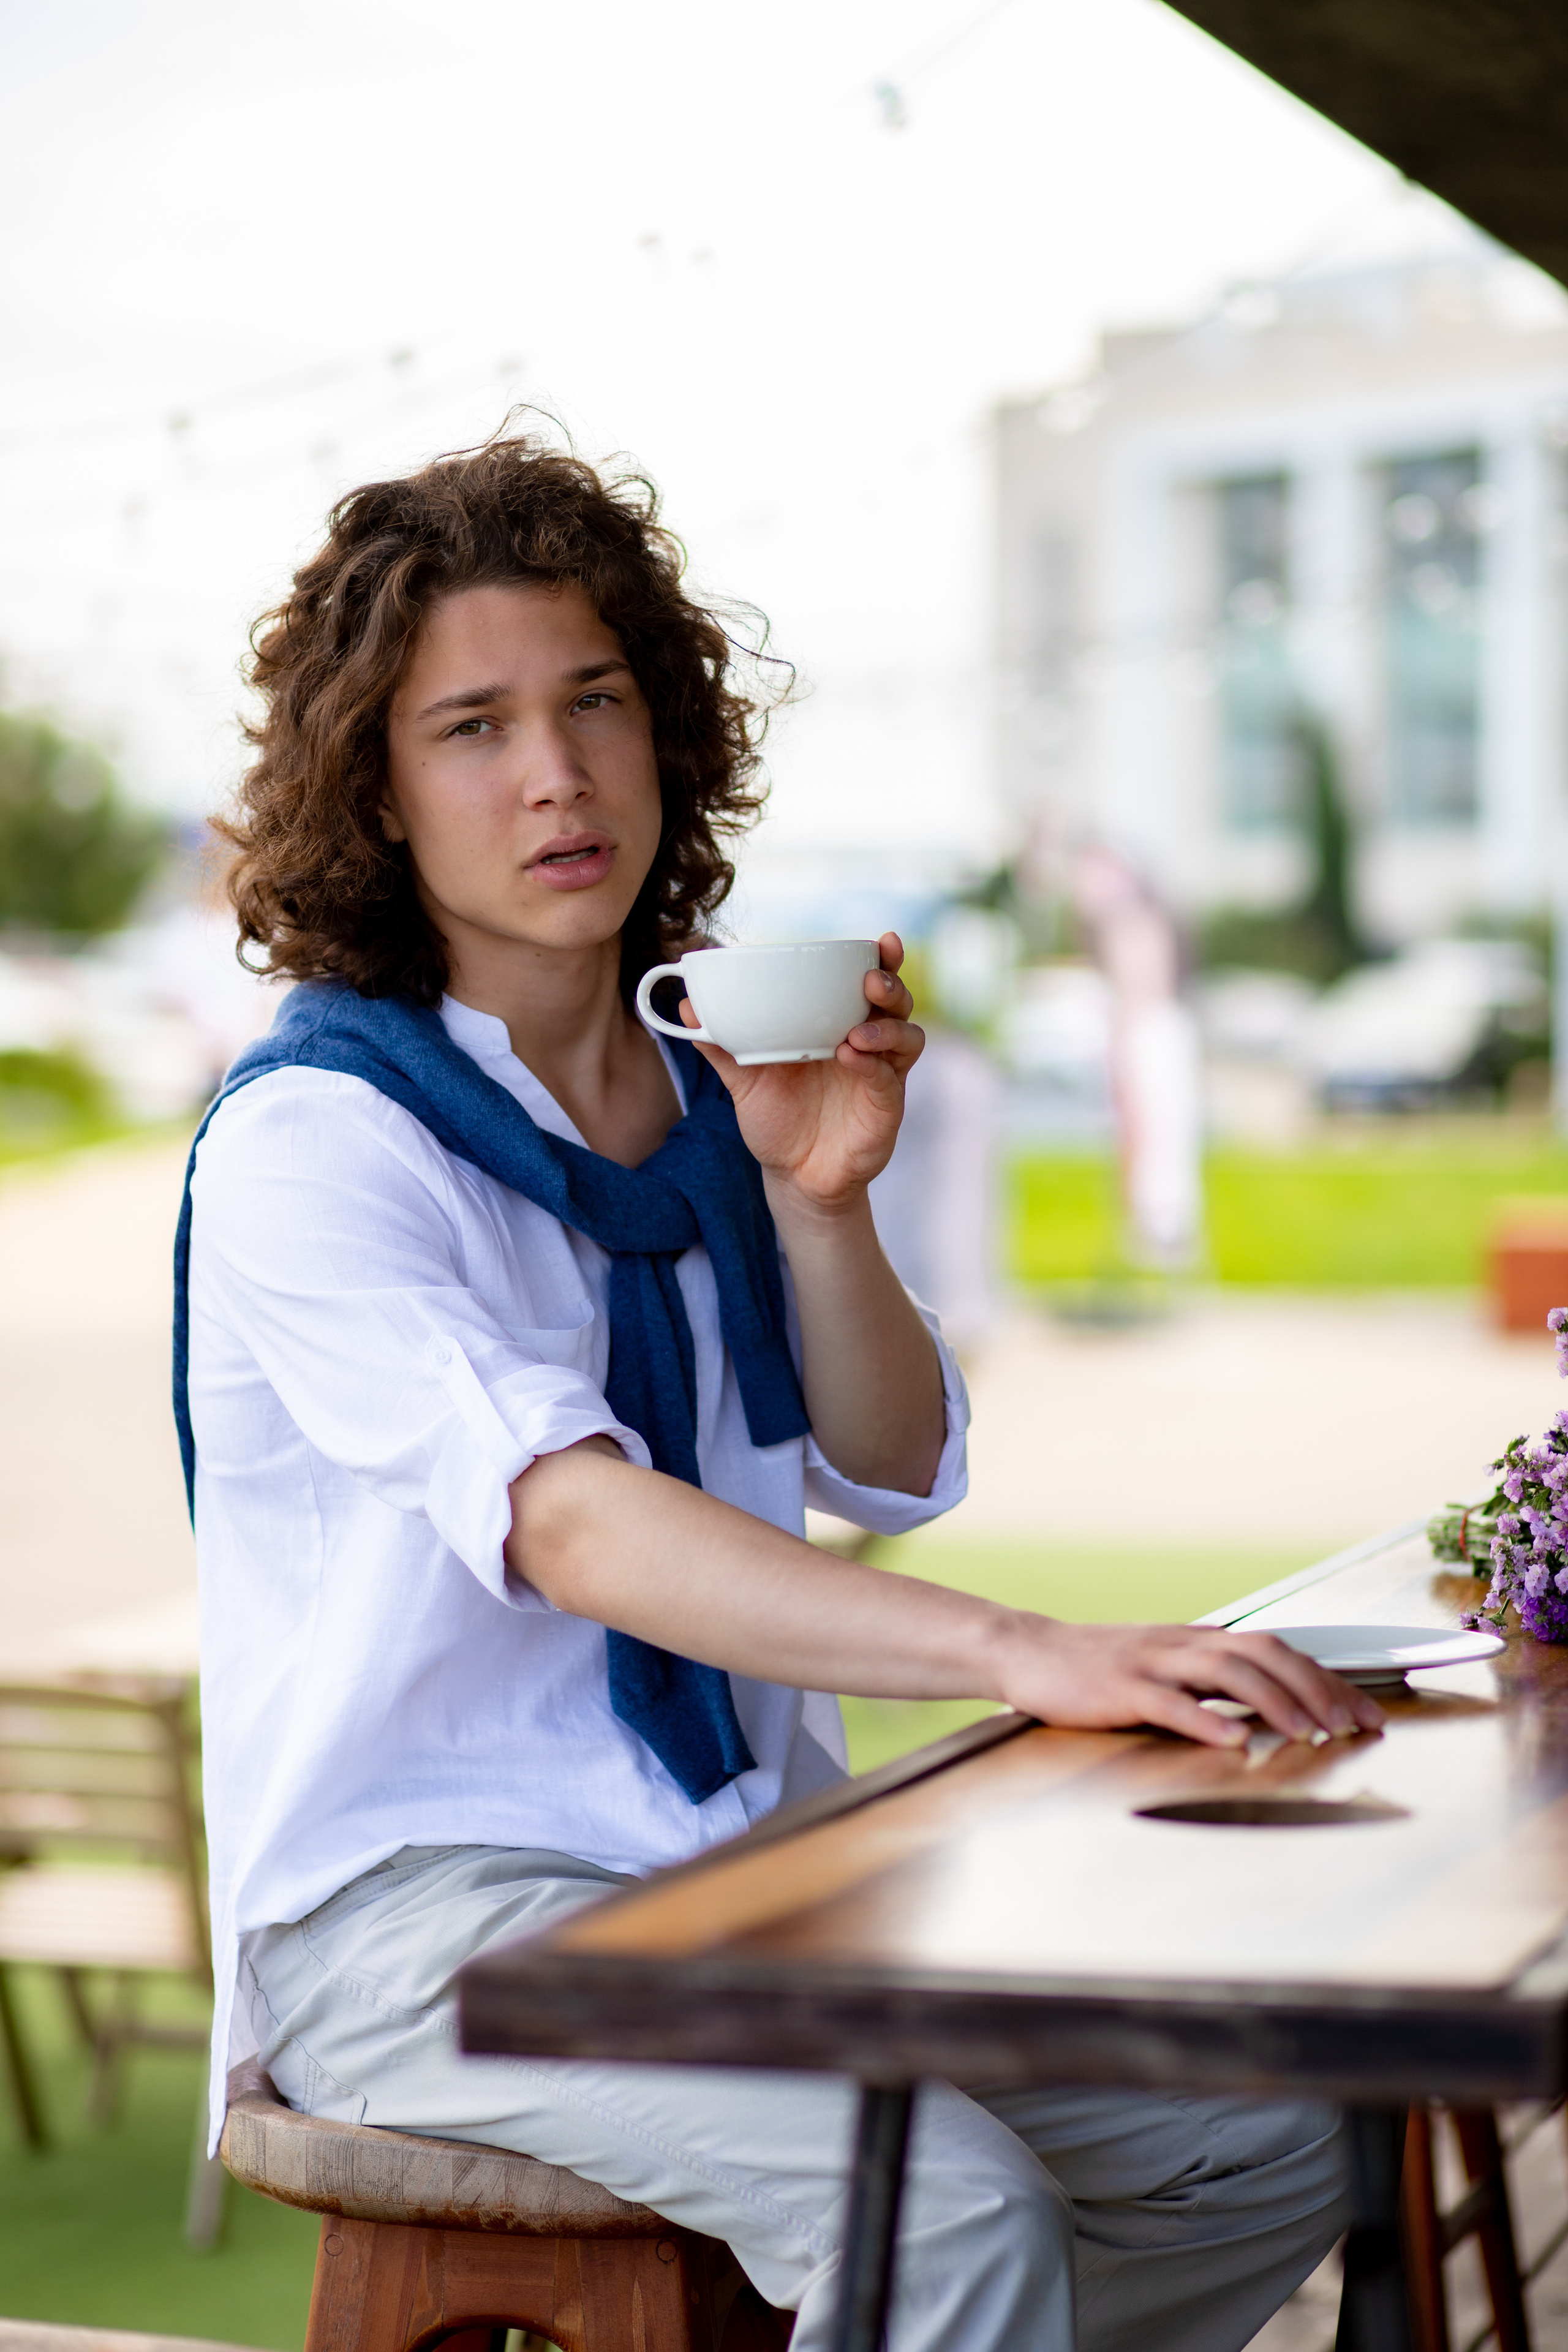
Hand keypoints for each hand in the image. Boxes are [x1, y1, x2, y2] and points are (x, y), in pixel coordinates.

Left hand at [681, 931, 922, 1213]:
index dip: (884, 960)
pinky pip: (888, 1082)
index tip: (882, 940)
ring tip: (858, 1031)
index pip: (872, 984)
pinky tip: (851, 1057)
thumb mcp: (744, 1079)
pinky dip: (872, 1066)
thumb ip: (721, 1044)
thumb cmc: (778, 1120)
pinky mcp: (885, 1111)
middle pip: (898, 1004)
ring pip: (907, 1039)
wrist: (792, 1178)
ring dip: (886, 1027)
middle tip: (870, 978)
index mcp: (841, 1027)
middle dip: (890, 984)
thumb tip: (686, 1006)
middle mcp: (869, 1047)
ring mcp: (881, 1078)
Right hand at [993, 1619, 1385, 1749]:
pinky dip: (1206, 1720)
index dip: (1328, 1680)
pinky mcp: (1121, 1688)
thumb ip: (1213, 1683)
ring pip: (1227, 1673)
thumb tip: (1272, 1705)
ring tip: (1310, 1733)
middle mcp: (1186, 1645)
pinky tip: (1233, 1741)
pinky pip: (1171, 1703)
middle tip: (1354, 1725)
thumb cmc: (1100, 1669)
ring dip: (1274, 1702)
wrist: (1031, 1652)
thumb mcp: (1167, 1667)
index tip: (1368, 1714)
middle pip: (1266, 1655)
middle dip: (1317, 1688)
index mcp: (1200, 1642)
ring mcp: (1154, 1663)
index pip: (1279, 1652)